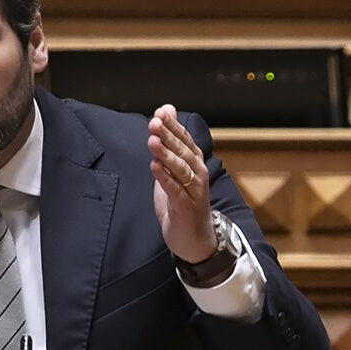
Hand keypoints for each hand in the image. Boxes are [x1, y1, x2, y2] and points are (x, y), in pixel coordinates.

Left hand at [148, 104, 216, 262]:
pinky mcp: (186, 207)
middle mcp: (198, 174)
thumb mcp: (174, 169)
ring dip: (166, 155)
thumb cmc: (182, 201)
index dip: (173, 125)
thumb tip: (166, 111)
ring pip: (180, 169)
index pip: (184, 139)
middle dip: (168, 136)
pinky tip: (154, 167)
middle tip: (154, 122)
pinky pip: (175, 190)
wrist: (194, 238)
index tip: (160, 112)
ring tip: (152, 141)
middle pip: (182, 151)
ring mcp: (193, 191)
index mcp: (194, 162)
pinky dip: (165, 178)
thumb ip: (169, 142)